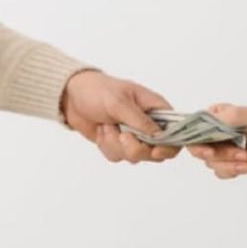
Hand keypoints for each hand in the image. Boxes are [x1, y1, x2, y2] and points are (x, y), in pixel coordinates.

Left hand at [60, 69, 179, 163]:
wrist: (71, 97)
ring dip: (117, 145)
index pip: (175, 131)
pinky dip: (108, 147)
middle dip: (137, 148)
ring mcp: (134, 136)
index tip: (155, 149)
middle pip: (157, 151)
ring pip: (136, 156)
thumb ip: (140, 120)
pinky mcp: (119, 144)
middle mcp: (149, 125)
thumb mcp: (119, 102)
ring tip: (107, 127)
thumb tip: (159, 135)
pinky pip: (119, 157)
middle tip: (122, 136)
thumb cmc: (98, 90)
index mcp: (156, 109)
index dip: (170, 145)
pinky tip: (102, 131)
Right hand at [186, 104, 246, 178]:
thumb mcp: (245, 115)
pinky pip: (220, 172)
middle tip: (239, 154)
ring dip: (230, 164)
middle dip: (221, 155)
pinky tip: (246, 166)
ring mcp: (221, 148)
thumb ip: (222, 118)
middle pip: (200, 150)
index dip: (197, 143)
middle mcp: (214, 132)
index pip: (192, 129)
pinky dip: (233, 171)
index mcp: (215, 116)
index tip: (209, 151)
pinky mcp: (229, 162)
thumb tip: (202, 121)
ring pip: (211, 163)